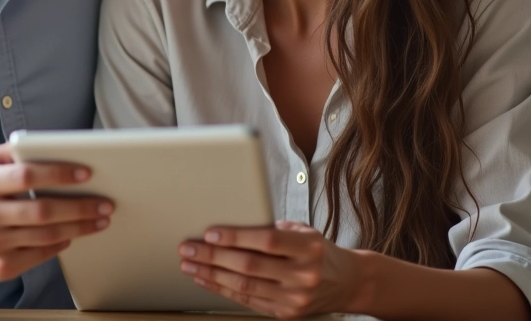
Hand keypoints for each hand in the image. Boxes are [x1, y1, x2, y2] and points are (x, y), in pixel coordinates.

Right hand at [0, 142, 112, 280]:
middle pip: (41, 211)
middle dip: (79, 206)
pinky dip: (60, 244)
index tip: (86, 174)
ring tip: (100, 218)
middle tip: (105, 203)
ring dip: (79, 227)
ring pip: (46, 236)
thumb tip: (55, 146)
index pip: (26, 175)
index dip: (58, 174)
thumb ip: (16, 151)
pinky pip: (39, 255)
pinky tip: (73, 234)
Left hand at [178, 221, 362, 318]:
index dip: (236, 237)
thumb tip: (230, 223)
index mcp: (308, 247)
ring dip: (211, 274)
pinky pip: (247, 301)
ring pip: (244, 287)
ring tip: (190, 263)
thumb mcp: (302, 230)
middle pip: (249, 266)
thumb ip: (272, 229)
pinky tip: (206, 279)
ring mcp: (294, 299)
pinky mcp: (285, 314)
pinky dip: (222, 289)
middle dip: (213, 256)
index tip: (210, 232)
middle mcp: (303, 275)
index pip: (267, 241)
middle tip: (188, 248)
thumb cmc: (318, 249)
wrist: (347, 282)